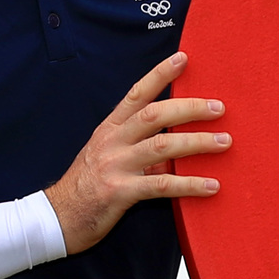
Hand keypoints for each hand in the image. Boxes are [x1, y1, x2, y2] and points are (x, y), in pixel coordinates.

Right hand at [46, 53, 230, 253]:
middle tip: (219, 107)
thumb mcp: (107, 159)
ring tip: (224, 142)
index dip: (159, 74)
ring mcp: (115, 166)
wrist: (55, 220)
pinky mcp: (120, 192)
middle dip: (189, 107)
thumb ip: (139, 149)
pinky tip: (211, 185)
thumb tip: (176, 146)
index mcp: (108, 130)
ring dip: (197, 142)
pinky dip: (190, 184)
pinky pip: (162, 184)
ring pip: (162, 146)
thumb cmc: (85, 189)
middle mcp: (112, 143)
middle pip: (154, 115)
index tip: (183, 58)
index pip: (136, 94)